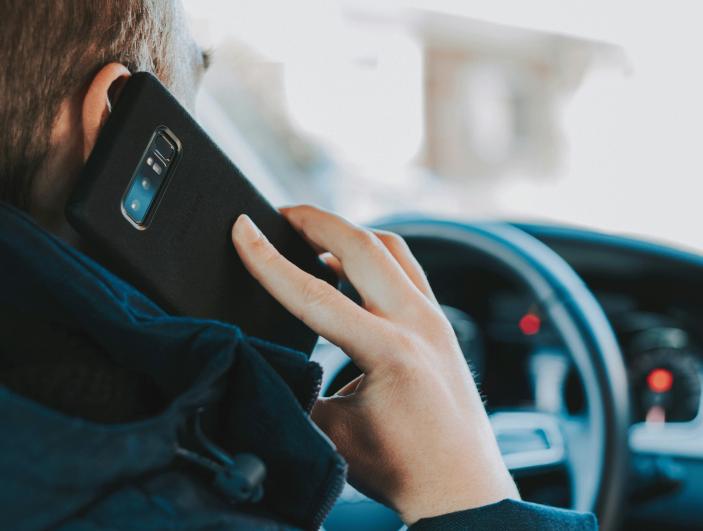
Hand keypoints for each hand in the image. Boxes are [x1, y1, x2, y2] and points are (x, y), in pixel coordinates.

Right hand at [231, 207, 518, 523]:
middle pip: (363, 244)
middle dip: (315, 220)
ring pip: (392, 248)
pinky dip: (374, 255)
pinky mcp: (443, 324)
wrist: (462, 489)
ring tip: (309, 233)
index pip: (315, 292)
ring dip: (348, 234)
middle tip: (278, 213)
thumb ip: (294, 388)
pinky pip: (408, 269)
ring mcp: (437, 320)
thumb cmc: (403, 469)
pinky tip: (348, 266)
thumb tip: (260, 356)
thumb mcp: (331, 433)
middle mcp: (420, 324)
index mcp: (390, 352)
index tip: (241, 229)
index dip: (269, 260)